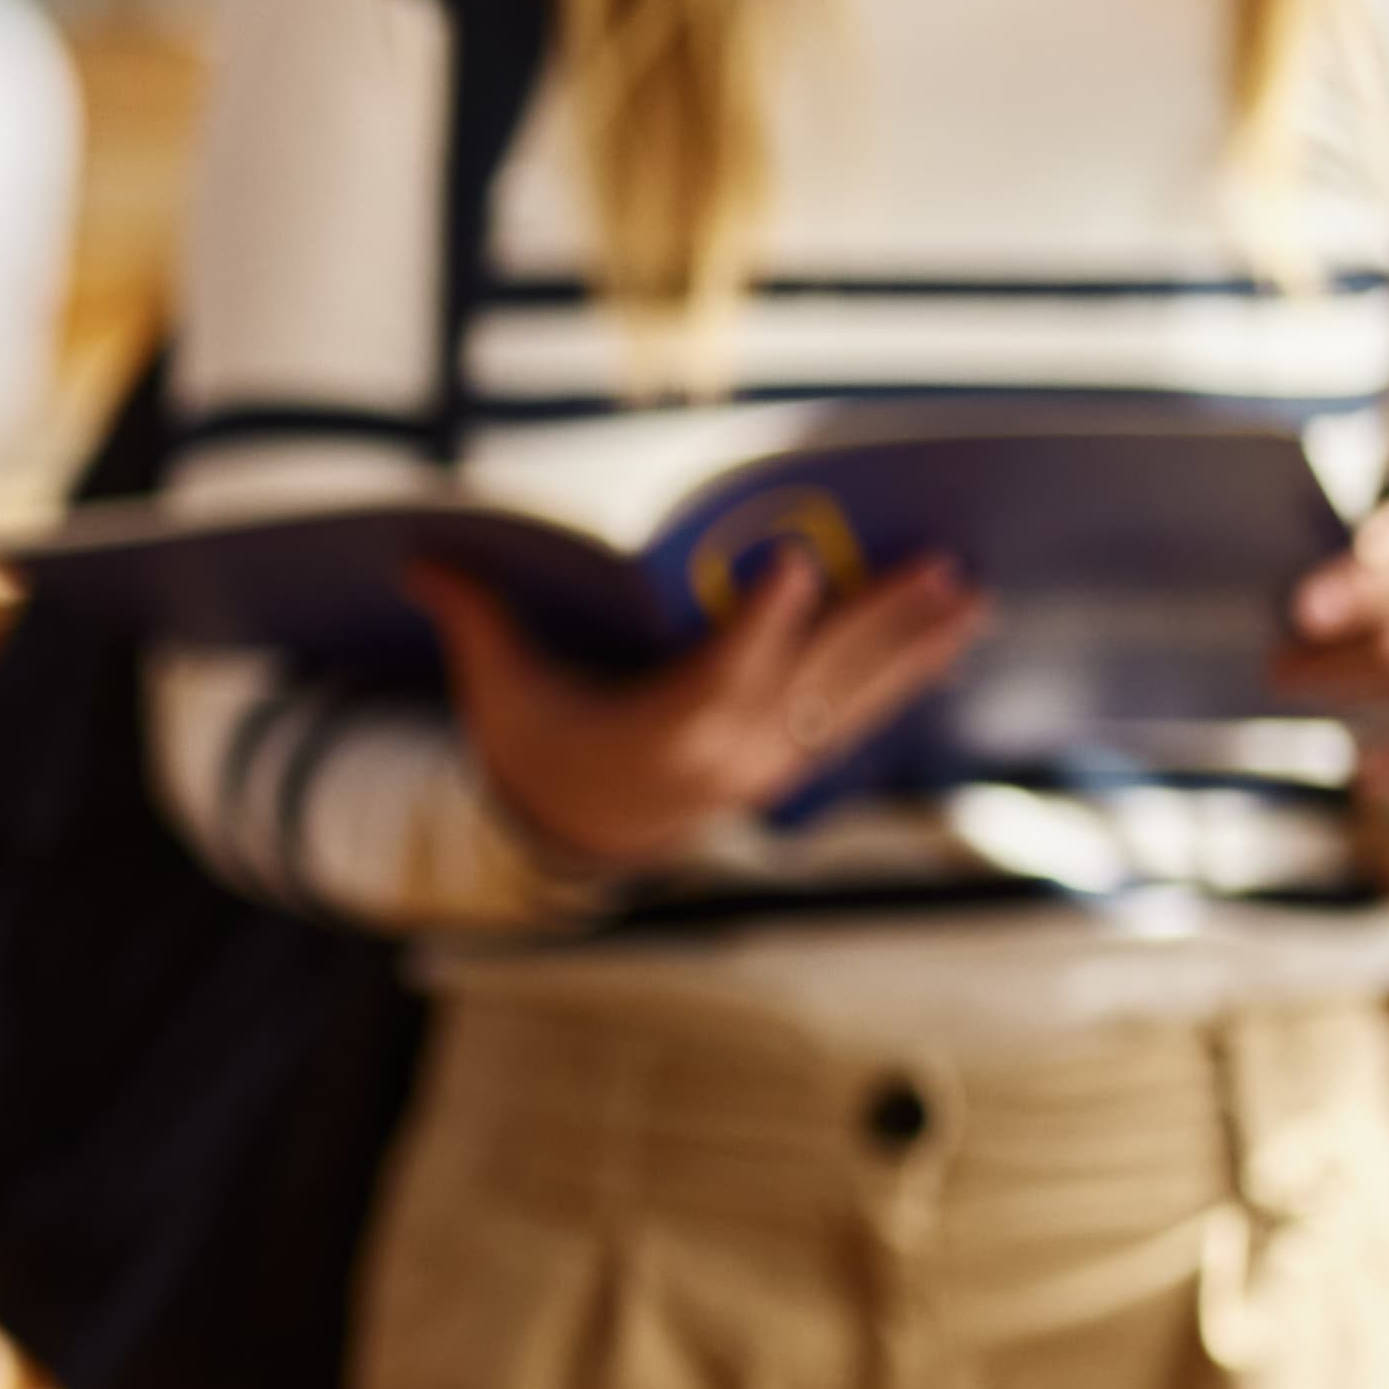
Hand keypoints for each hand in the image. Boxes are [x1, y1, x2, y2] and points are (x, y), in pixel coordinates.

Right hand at [407, 544, 989, 876]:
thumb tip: (416, 557)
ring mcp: (768, 765)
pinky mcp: (790, 763)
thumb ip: (474, 618)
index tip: (798, 563)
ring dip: (915, 649)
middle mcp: (727, 756)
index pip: (717, 673)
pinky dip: (905, 676)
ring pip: (853, 700)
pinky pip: (859, 717)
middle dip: (878, 624)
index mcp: (656, 734)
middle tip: (938, 569)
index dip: (760, 620)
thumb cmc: (538, 745)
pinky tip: (950, 637)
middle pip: (813, 681)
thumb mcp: (499, 689)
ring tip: (971, 600)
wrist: (575, 831)